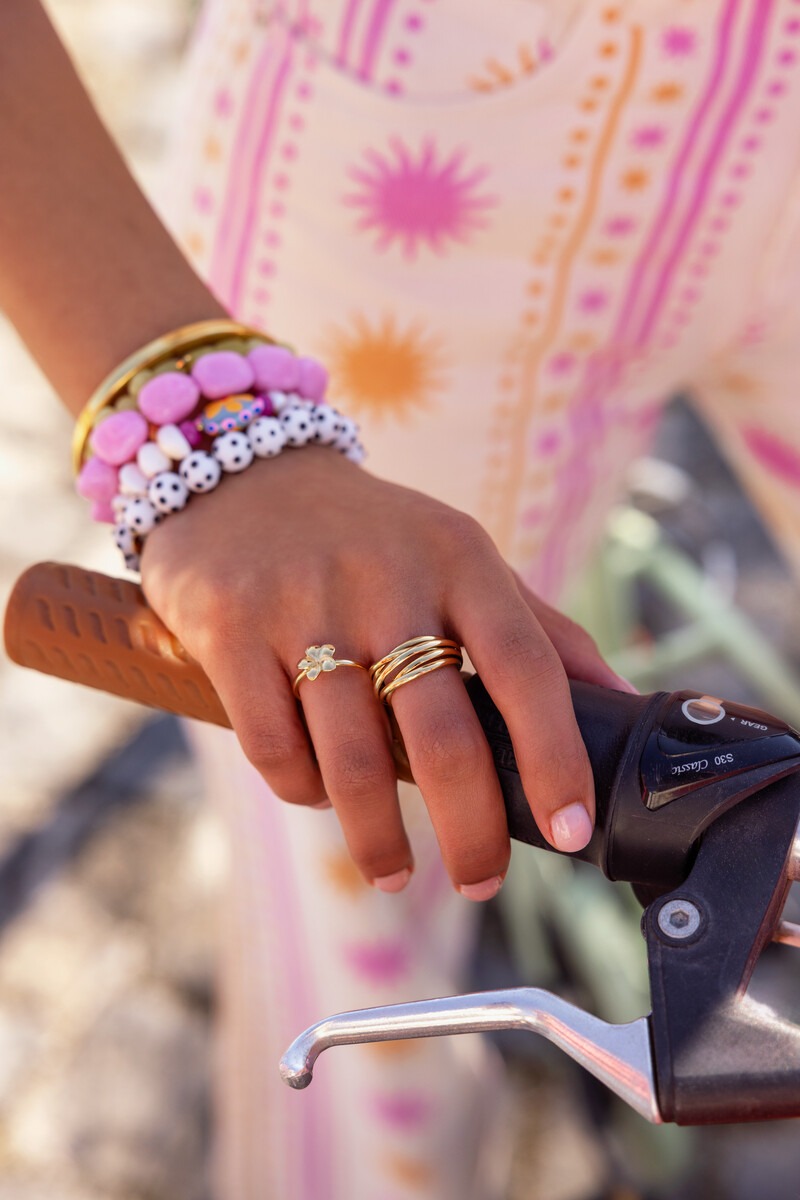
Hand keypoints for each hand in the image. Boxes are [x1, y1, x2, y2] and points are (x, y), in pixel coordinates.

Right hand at [141, 448, 633, 899]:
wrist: (242, 473)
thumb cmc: (374, 535)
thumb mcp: (462, 557)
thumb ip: (539, 628)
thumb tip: (622, 701)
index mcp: (459, 559)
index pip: (527, 669)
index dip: (557, 757)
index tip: (571, 829)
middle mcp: (385, 578)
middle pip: (443, 735)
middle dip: (471, 829)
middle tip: (482, 880)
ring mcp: (303, 604)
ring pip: (352, 758)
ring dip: (378, 837)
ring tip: (396, 874)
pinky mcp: (231, 630)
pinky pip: (275, 746)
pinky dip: (304, 791)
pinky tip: (324, 799)